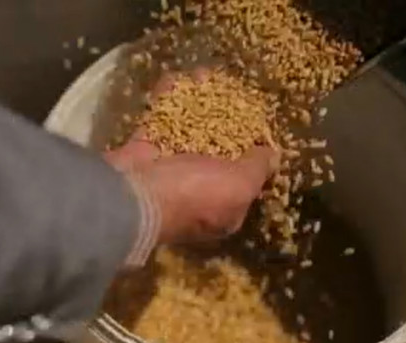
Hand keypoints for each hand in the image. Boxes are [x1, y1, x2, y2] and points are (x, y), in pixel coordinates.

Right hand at [105, 69, 277, 244]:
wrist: (133, 196)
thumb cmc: (193, 194)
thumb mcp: (240, 185)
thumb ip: (258, 168)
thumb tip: (272, 155)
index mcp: (222, 205)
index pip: (242, 176)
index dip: (251, 148)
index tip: (256, 120)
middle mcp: (195, 188)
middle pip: (214, 147)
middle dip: (223, 116)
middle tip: (231, 90)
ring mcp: (167, 168)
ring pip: (187, 129)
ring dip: (195, 102)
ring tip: (203, 74)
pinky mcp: (143, 150)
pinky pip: (159, 120)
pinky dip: (166, 100)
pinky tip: (175, 78)